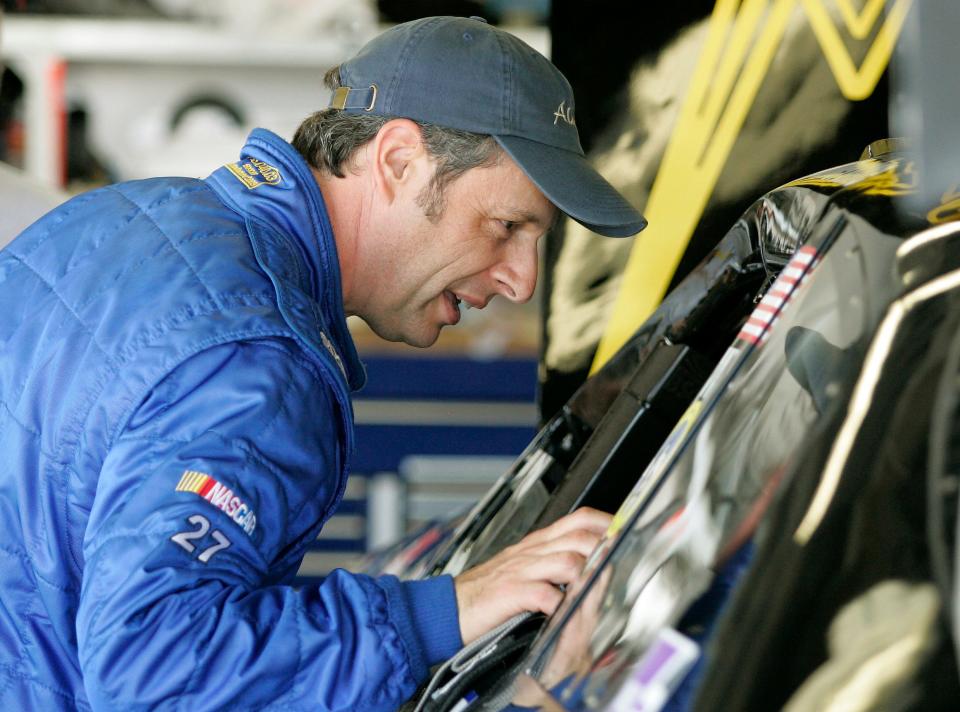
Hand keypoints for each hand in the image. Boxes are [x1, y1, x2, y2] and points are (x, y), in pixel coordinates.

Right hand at [453, 507, 611, 645]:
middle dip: (602, 550)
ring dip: (584, 576)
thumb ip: (551, 562)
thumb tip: (586, 563)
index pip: (579, 520)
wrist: (448, 607)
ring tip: (591, 591)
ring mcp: (520, 571)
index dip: (606, 523)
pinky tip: (563, 611)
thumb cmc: (484, 592)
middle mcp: (531, 552)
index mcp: (537, 544)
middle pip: (579, 537)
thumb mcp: (521, 568)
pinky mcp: (509, 593)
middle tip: (613, 566)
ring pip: (566, 561)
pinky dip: (558, 603)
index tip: (625, 532)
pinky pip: (543, 594)